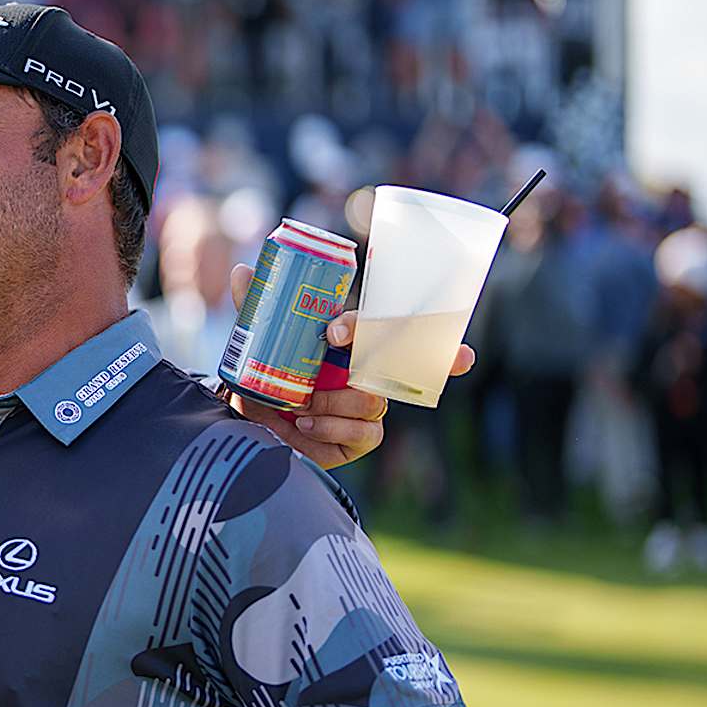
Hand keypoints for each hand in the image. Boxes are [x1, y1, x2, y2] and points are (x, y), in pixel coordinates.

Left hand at [224, 263, 475, 468]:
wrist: (252, 420)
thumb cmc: (265, 374)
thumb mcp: (257, 341)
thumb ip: (254, 308)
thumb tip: (243, 270)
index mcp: (349, 342)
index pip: (374, 325)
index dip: (364, 326)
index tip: (334, 332)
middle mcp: (365, 371)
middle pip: (409, 362)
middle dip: (445, 356)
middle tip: (463, 356)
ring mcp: (366, 404)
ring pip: (373, 399)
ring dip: (335, 401)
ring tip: (300, 404)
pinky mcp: (359, 436)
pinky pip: (364, 431)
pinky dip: (332, 427)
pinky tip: (308, 424)